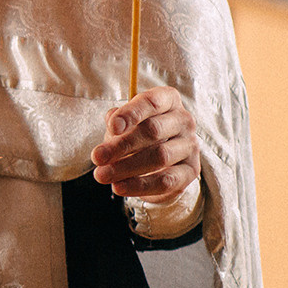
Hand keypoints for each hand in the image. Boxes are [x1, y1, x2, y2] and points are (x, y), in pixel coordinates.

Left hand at [92, 86, 199, 201]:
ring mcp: (190, 145)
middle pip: (153, 131)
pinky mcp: (191, 171)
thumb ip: (116, 122)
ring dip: (126, 167)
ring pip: (159, 157)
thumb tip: (112, 122)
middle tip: (97, 157)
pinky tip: (119, 187)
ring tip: (102, 175)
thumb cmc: (135, 134)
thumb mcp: (122, 124)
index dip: (131, 114)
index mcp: (168, 100)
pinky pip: (166, 180)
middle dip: (122, 145)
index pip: (151, 102)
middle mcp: (183, 120)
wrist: (155, 162)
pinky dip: (140, 185)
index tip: (112, 127)